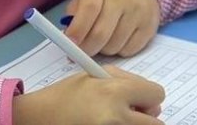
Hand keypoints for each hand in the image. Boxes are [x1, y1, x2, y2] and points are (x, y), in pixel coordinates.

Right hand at [13, 65, 164, 124]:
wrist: (39, 117)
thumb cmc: (66, 94)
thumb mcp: (93, 75)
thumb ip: (124, 80)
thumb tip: (150, 97)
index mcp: (115, 92)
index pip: (156, 95)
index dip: (148, 96)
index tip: (139, 100)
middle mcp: (117, 117)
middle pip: (156, 123)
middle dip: (145, 116)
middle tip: (128, 114)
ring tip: (115, 120)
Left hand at [64, 0, 160, 56]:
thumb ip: (75, 13)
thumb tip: (68, 38)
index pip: (89, 9)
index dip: (78, 29)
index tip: (70, 44)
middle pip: (101, 33)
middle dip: (87, 48)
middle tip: (81, 52)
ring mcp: (138, 12)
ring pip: (114, 46)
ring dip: (103, 50)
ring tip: (103, 40)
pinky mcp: (149, 26)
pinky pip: (129, 50)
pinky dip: (119, 51)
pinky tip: (118, 40)